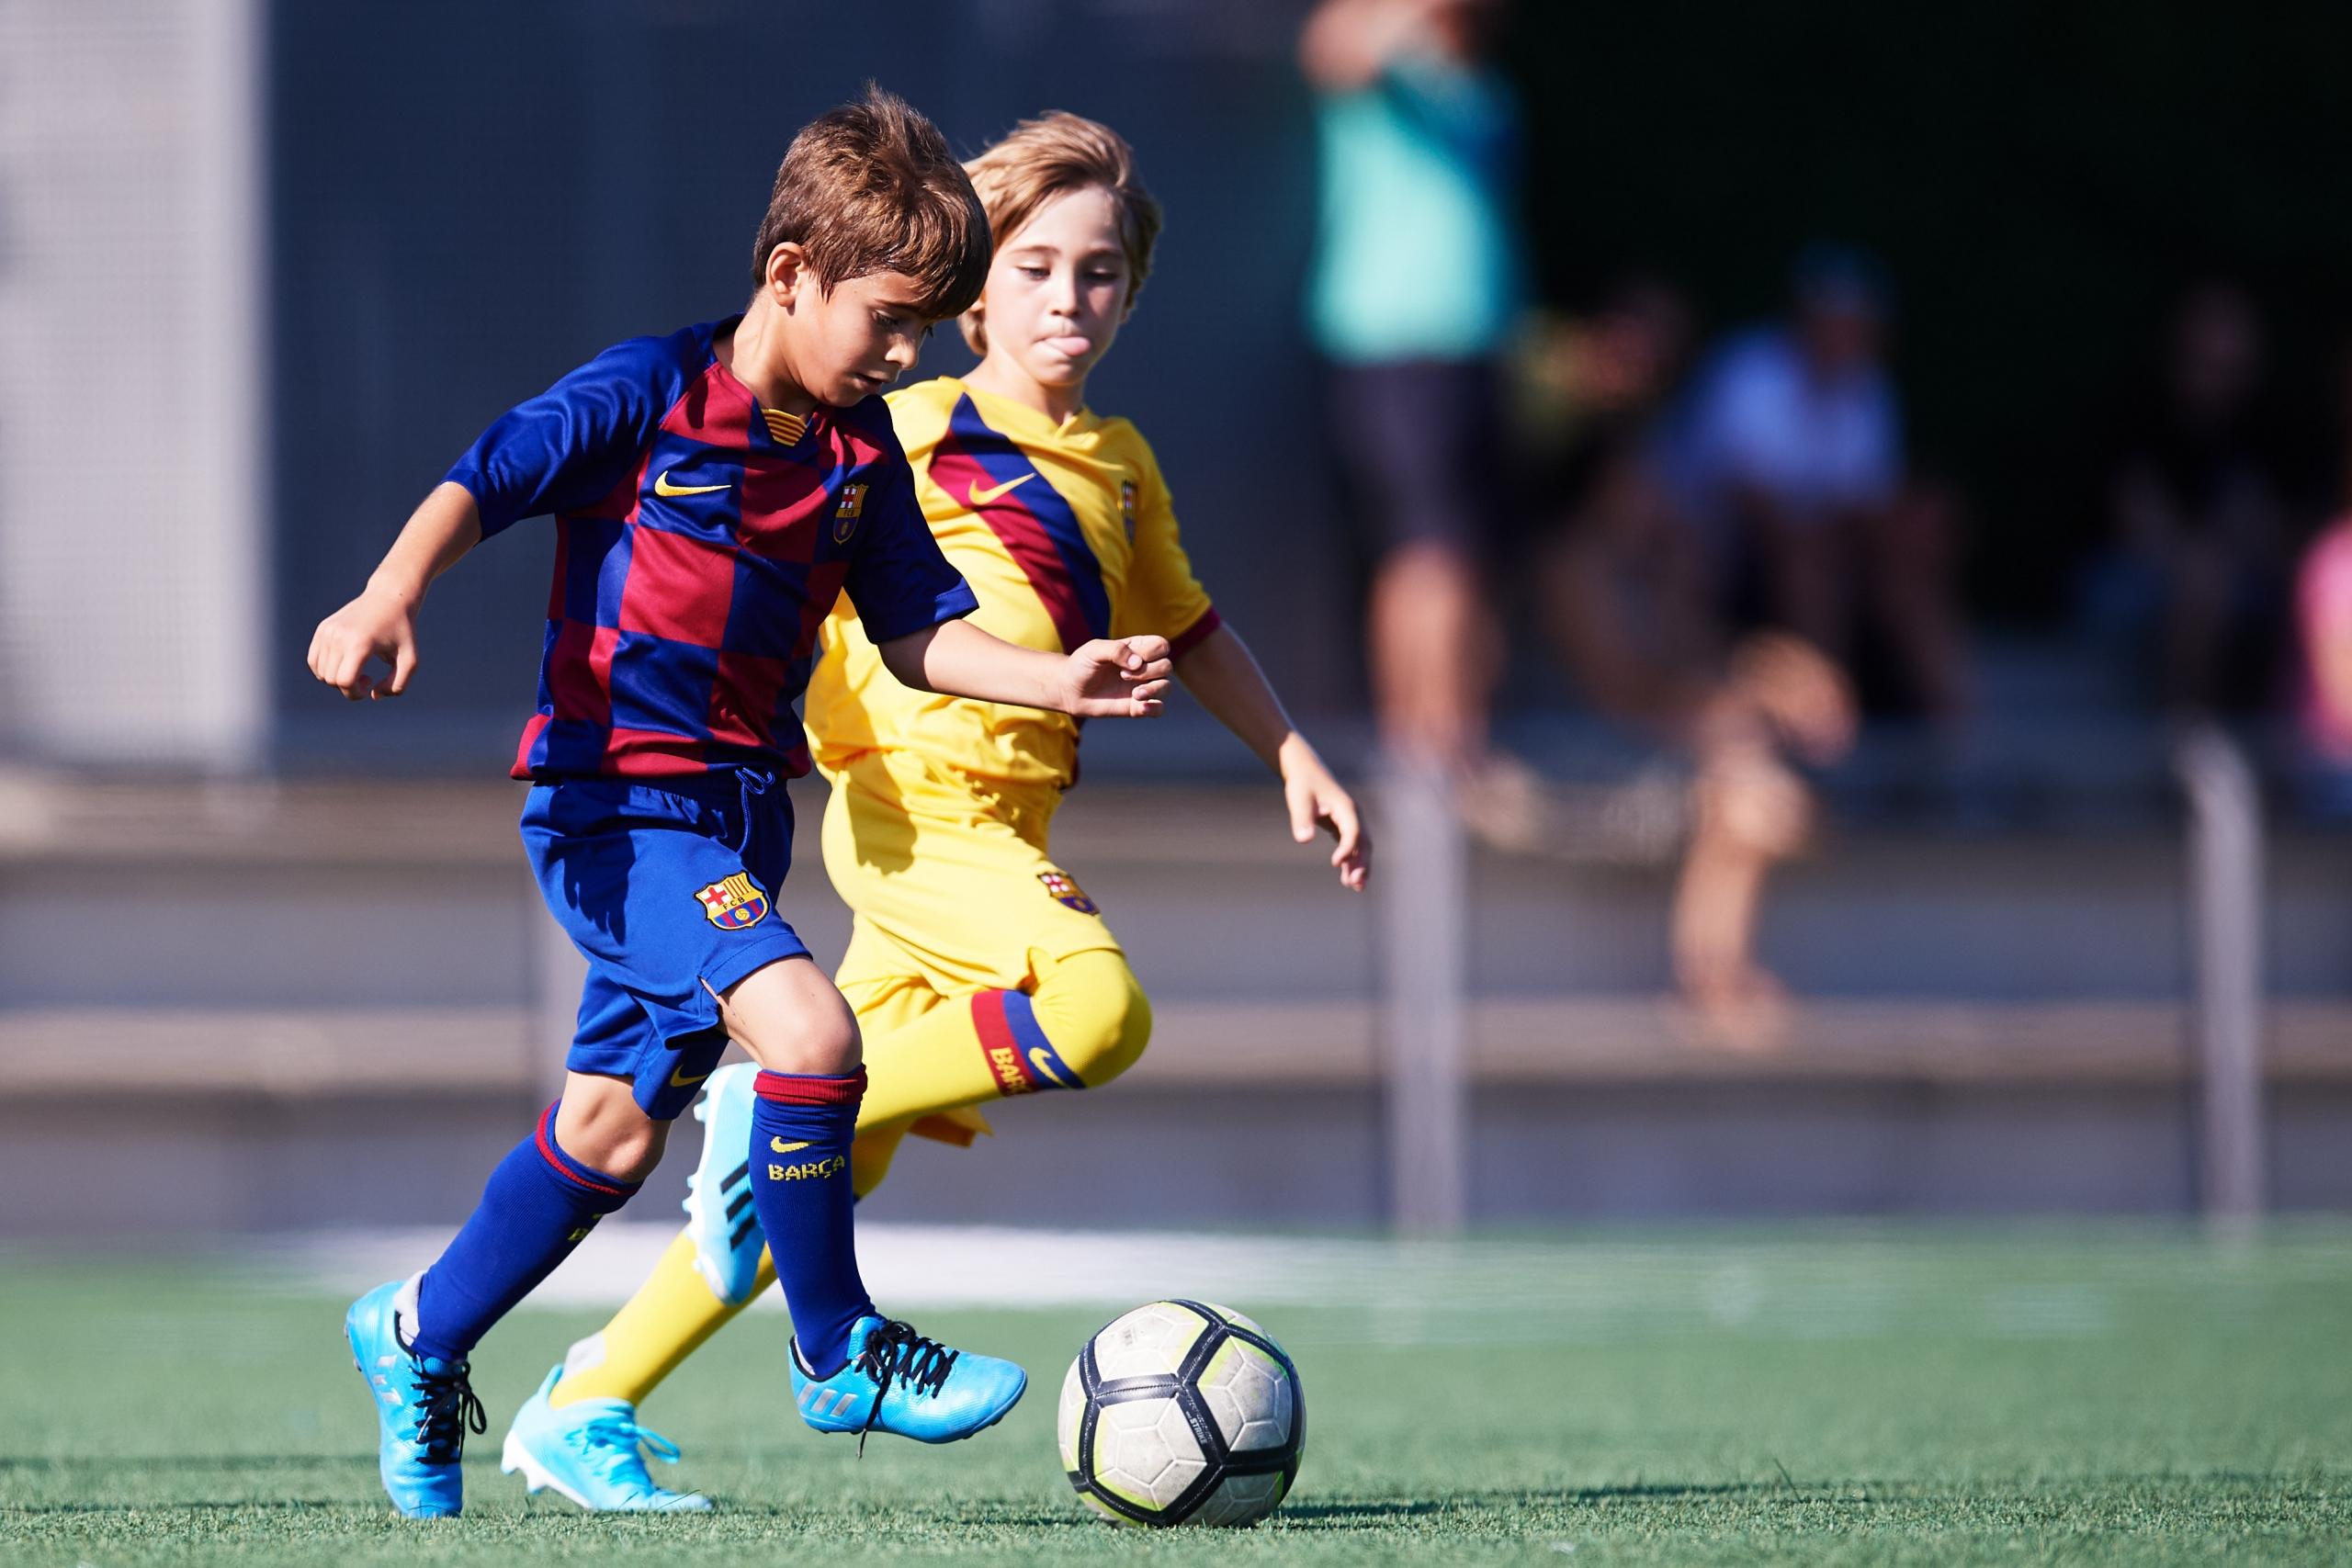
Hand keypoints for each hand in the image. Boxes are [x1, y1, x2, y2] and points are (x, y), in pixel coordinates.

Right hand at [308, 584, 419, 700]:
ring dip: (337, 679)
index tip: (369, 687)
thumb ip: (398, 685)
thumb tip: (373, 695)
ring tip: (357, 669)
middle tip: (367, 679)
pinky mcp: (323, 629)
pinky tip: (344, 664)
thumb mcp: (410, 660)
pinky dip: (325, 669)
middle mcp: (339, 636)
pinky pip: (314, 660)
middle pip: (331, 679)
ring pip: (321, 672)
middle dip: (349, 688)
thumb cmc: (402, 631)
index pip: (344, 681)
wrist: (388, 598)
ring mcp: (328, 631)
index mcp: (360, 644)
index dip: (355, 694)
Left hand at [1062, 636, 1171, 717]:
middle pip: (1167, 666)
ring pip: (1166, 687)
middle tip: (1122, 675)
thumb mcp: (1095, 650)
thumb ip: (1116, 650)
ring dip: (1154, 689)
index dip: (1151, 652)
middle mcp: (1144, 667)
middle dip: (1149, 671)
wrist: (1069, 689)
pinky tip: (1140, 706)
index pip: (1161, 646)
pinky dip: (1154, 708)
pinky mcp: (1137, 706)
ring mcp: (1142, 687)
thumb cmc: (1081, 665)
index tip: (1129, 659)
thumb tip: (1138, 664)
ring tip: (1135, 694)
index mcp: (1137, 648)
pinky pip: (1159, 708)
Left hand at [1279, 735, 1370, 891]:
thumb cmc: (1301, 784)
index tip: (1334, 863)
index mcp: (1346, 808)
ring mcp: (1350, 821)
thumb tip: (1303, 840)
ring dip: (1359, 866)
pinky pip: (1352, 846)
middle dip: (1361, 863)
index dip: (1347, 849)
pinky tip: (1346, 878)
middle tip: (1355, 884)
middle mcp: (1353, 815)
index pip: (1353, 832)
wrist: (1304, 770)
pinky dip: (1351, 861)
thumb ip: (1301, 819)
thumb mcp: (1299, 800)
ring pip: (1361, 847)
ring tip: (1355, 887)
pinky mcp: (1343, 826)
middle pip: (1364, 843)